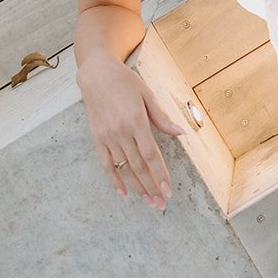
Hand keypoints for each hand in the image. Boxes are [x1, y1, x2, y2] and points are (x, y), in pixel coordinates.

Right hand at [78, 54, 184, 207]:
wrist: (96, 73)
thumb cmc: (125, 81)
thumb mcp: (147, 94)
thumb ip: (162, 118)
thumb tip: (180, 133)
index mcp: (136, 120)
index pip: (151, 154)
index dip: (160, 174)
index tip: (168, 190)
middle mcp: (121, 131)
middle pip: (139, 166)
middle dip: (151, 187)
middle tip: (161, 204)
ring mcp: (107, 137)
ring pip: (124, 168)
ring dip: (137, 187)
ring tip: (148, 201)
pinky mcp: (97, 139)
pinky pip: (106, 165)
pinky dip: (114, 181)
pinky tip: (123, 194)